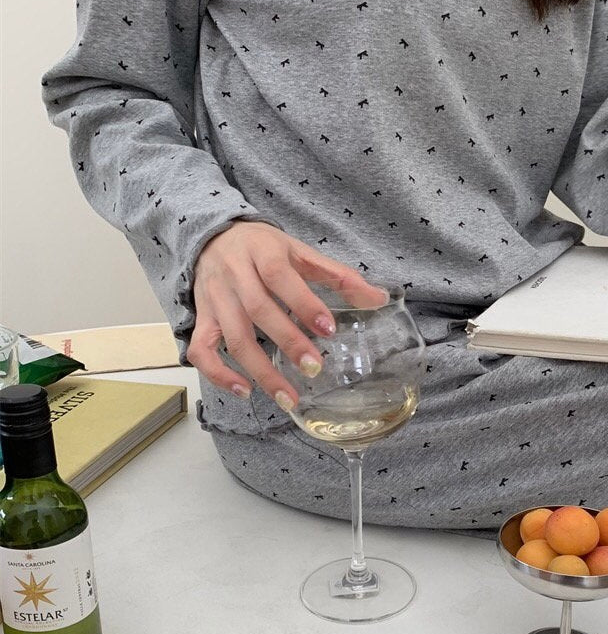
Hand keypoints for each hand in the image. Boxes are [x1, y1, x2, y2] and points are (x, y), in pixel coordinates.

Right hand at [188, 222, 389, 406]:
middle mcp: (234, 275)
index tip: (328, 329)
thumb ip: (339, 276)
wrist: (212, 237)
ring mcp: (215, 299)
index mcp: (262, 252)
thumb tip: (379, 298)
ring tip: (288, 397)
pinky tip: (245, 391)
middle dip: (287, 341)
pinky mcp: (202, 318)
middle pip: (257, 310)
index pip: (279, 276)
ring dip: (260, 370)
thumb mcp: (300, 252)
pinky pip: (201, 350)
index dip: (303, 303)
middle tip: (314, 368)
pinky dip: (218, 374)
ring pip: (233, 338)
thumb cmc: (262, 249)